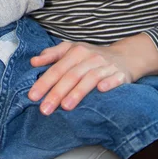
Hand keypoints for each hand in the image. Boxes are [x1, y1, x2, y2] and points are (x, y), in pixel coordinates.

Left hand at [28, 33, 157, 114]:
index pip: (58, 68)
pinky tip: (101, 90)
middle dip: (57, 92)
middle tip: (45, 109)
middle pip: (71, 75)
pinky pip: (115, 79)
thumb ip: (52, 55)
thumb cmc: (91, 56)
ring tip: (66, 107)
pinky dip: (108, 83)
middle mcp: (90, 57)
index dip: (45, 81)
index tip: (33, 96)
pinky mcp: (121, 74)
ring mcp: (106, 65)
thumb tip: (33, 62)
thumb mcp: (71, 50)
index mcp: (76, 51)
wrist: (124, 55)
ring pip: (90, 78)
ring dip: (78, 92)